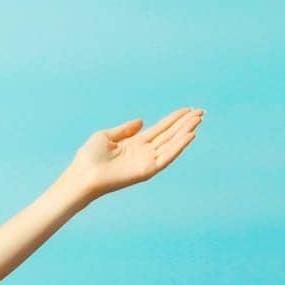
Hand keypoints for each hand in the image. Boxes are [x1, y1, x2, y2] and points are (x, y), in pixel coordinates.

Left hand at [62, 107, 203, 200]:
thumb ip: (125, 129)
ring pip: (171, 144)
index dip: (174, 119)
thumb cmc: (89, 157)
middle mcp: (144, 152)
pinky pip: (167, 157)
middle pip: (169, 135)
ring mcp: (147, 161)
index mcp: (135, 144)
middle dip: (185, 123)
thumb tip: (142, 121)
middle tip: (201, 112)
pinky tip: (190, 135)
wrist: (83, 174)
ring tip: (198, 119)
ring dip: (185, 132)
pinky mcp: (147, 170)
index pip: (160, 129)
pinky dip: (179, 146)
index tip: (188, 109)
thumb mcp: (106, 136)